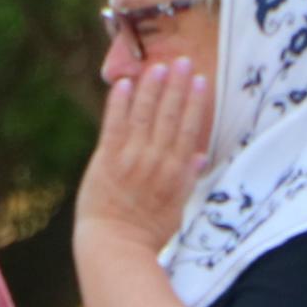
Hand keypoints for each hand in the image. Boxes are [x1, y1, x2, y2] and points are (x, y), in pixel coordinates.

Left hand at [77, 59, 212, 253]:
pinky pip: (114, 126)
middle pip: (169, 117)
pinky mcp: (106, 161)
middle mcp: (156, 161)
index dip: (194, 103)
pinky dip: (119, 104)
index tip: (200, 81)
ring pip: (145, 116)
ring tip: (158, 66)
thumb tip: (200, 157)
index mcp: (176, 173)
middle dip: (176, 87)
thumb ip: (187, 180)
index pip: (189, 129)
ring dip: (152, 89)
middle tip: (182, 61)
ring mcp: (131, 159)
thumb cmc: (147, 232)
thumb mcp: (177, 208)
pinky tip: (124, 84)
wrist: (115, 245)